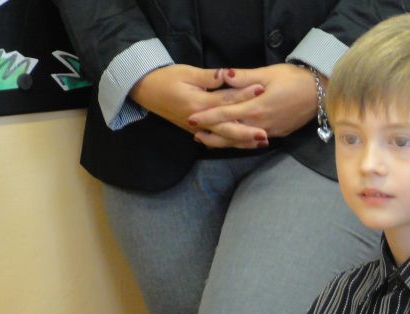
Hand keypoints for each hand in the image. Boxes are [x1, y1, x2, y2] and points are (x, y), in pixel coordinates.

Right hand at [129, 64, 267, 147]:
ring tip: (261, 143)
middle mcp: (199, 120)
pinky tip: (243, 144)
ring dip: (242, 141)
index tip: (260, 91)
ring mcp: (197, 128)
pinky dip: (230, 142)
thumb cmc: (166, 78)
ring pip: (222, 138)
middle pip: (226, 128)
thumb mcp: (186, 72)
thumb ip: (208, 77)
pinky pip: (215, 139)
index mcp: (197, 103)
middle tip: (265, 134)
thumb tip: (227, 75)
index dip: (244, 95)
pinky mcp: (195, 130)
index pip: (225, 100)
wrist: (144, 90)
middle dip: (246, 132)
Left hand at [188, 64, 319, 147]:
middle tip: (194, 134)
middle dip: (212, 135)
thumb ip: (243, 77)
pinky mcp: (279, 133)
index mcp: (256, 107)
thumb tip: (222, 75)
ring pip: (243, 140)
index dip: (207, 117)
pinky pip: (255, 140)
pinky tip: (235, 139)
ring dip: (225, 141)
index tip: (191, 118)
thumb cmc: (295, 79)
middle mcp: (262, 123)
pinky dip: (241, 141)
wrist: (321, 92)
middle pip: (231, 133)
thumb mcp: (268, 73)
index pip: (226, 114)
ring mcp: (271, 130)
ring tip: (209, 141)